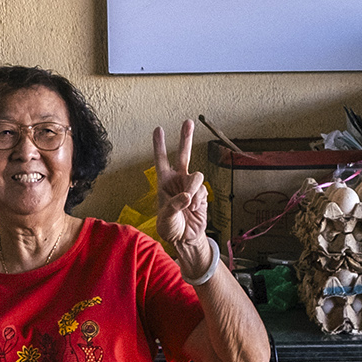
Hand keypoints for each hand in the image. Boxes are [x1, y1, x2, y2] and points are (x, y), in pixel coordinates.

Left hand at [151, 120, 209, 265]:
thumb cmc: (170, 228)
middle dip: (186, 138)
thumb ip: (174, 205)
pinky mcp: (202, 194)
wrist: (185, 239)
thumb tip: (187, 196)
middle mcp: (178, 180)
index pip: (161, 160)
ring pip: (196, 175)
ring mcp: (191, 186)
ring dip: (193, 187)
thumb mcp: (165, 218)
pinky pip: (202, 190)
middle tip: (188, 122)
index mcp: (164, 182)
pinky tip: (194, 208)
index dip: (159, 145)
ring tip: (189, 202)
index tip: (158, 129)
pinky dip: (198, 199)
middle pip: (183, 155)